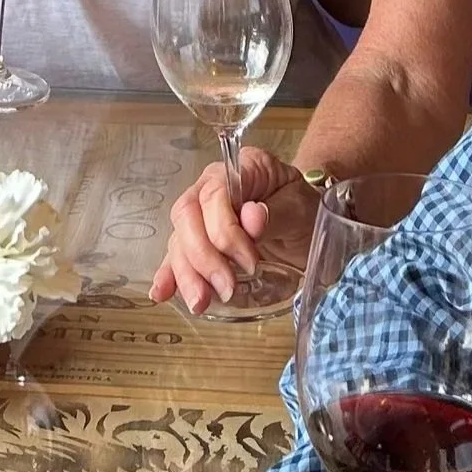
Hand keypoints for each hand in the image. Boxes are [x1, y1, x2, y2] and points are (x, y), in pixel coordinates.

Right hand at [149, 146, 316, 313]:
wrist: (309, 224)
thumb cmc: (306, 210)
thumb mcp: (302, 209)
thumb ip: (277, 213)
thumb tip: (252, 217)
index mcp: (240, 168)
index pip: (215, 194)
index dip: (225, 231)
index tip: (249, 262)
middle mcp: (212, 187)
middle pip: (188, 217)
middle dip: (202, 257)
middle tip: (226, 288)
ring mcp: (202, 214)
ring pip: (179, 239)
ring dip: (186, 273)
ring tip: (199, 303)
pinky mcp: (199, 241)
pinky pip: (177, 255)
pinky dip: (169, 275)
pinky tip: (161, 292)